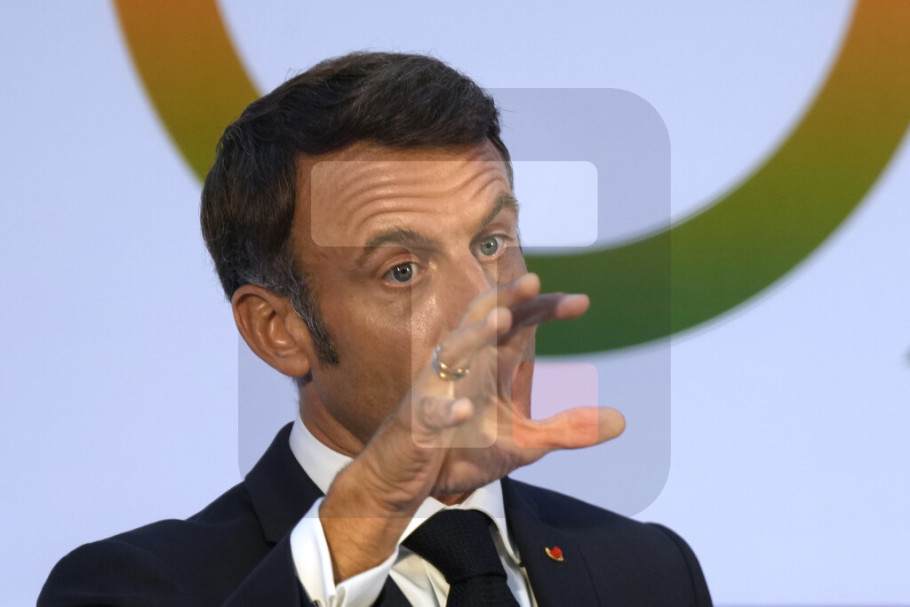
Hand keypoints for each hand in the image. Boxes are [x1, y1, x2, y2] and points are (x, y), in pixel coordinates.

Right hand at [320, 273, 624, 580]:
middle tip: (532, 281)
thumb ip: (568, 429)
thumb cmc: (464, 449)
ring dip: (475, 336)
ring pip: (452, 352)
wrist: (409, 477)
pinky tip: (462, 410)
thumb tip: (622, 421)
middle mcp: (464, 367)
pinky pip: (429, 410)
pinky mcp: (417, 421)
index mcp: (490, 365)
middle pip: (483, 322)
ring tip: (499, 321)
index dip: (545, 309)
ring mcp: (437, 390)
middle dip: (505, 300)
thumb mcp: (525, 443)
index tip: (582, 302)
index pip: (518, 325)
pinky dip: (445, 408)